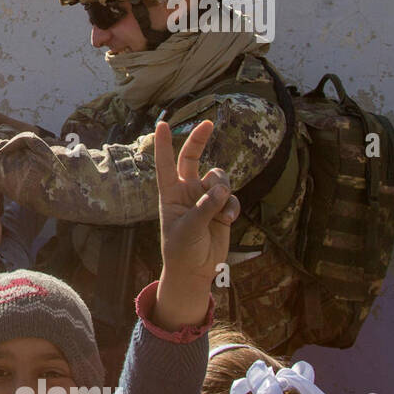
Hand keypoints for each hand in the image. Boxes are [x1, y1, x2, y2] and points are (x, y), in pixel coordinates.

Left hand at [151, 120, 239, 331]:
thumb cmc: (181, 250)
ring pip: (218, 178)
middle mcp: (186, 191)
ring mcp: (204, 198)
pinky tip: (228, 220)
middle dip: (199, 140)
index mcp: (170, 194)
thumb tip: (221, 189)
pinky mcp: (221, 208)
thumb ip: (205, 207)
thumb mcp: (188, 229)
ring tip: (220, 208)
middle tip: (207, 123)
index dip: (163, 144)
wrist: (195, 270)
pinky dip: (231, 206)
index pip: (164, 164)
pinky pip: (231, 197)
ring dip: (222, 188)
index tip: (162, 123)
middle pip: (192, 159)